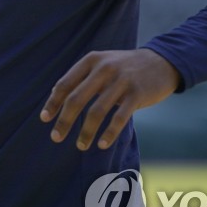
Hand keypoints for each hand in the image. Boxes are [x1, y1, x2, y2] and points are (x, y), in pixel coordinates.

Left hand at [40, 48, 180, 150]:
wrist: (161, 62)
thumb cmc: (124, 67)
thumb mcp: (101, 64)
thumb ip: (81, 77)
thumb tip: (55, 95)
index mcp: (91, 60)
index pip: (65, 84)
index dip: (53, 103)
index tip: (44, 119)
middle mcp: (104, 68)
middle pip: (76, 99)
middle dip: (64, 120)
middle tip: (56, 138)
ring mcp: (122, 81)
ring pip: (97, 111)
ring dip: (86, 132)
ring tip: (80, 146)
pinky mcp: (137, 94)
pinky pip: (120, 118)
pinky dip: (109, 133)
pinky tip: (102, 144)